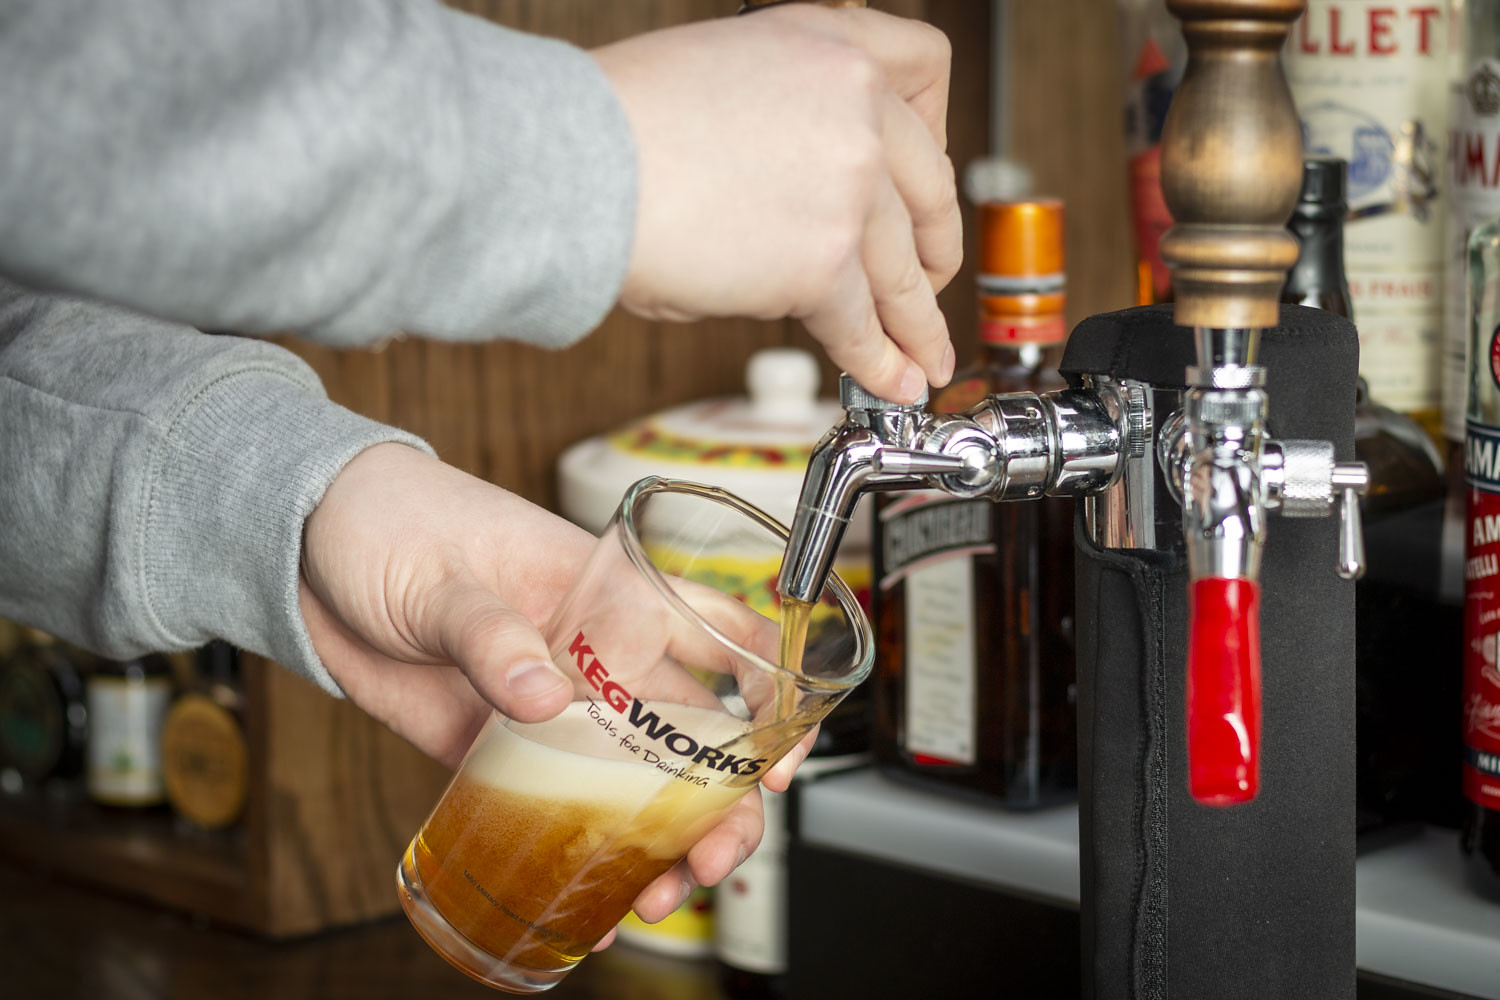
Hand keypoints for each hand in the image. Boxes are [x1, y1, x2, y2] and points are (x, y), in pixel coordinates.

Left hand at [298, 444, 808, 932]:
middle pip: (683, 733)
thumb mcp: (443, 571)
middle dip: (715, 802)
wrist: (302, 549)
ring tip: (658, 895)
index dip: (764, 697)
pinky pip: (542, 805)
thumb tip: (540, 695)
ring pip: (623, 782)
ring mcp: (542, 707)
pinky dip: (569, 855)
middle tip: (712, 857)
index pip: (712, 636)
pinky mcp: (487, 744)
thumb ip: (489, 631)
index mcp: (603, 592)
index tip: (777, 762)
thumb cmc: (390, 521)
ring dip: (653, 842)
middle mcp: (588, 655)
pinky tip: (586, 900)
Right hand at [593, 5, 960, 402]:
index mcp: (830, 42)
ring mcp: (848, 187)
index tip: (920, 178)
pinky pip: (863, 325)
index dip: (933, 132)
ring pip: (904, 272)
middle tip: (926, 278)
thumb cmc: (616, 123)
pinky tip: (885, 379)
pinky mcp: (822, 263)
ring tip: (922, 357)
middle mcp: (856, 107)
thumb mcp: (724, 74)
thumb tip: (799, 197)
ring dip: (916, 325)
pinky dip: (877, 362)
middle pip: (930, 188)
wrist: (576, 164)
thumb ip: (787, 122)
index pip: (927, 70)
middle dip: (933, 248)